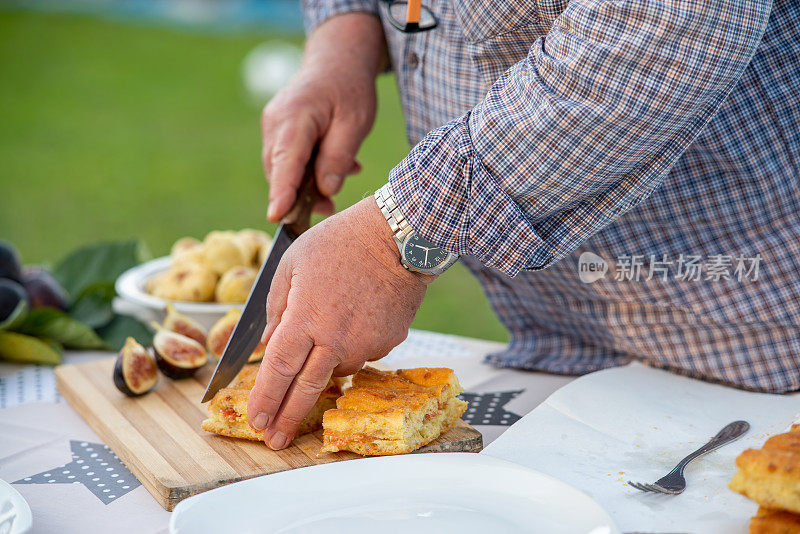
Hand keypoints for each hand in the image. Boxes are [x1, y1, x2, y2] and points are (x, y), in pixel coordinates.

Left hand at [246, 198, 431, 448]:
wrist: (398, 238)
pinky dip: (350, 345)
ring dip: (324, 365)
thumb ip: (276, 308)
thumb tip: (268, 344)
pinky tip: (354, 317)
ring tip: (328, 330)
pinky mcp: (387, 343)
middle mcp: (334, 340)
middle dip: (287, 419)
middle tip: (276, 441)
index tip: (256, 421)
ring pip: (336, 370)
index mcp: (305, 319)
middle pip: (306, 389)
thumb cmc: (339, 242)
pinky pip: (361, 354)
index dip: (265, 400)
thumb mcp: (292, 264)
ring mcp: (365, 345)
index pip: (278, 371)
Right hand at [262, 13, 385, 220]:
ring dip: (308, 183)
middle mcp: (275, 123)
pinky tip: (335, 169)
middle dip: (301, 196)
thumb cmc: (349, 88)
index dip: (281, 192)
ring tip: (341, 180)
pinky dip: (308, 170)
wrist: (337, 60)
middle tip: (329, 208)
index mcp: (296, 118)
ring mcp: (273, 127)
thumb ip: (338, 158)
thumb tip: (326, 190)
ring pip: (284, 169)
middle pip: (281, 171)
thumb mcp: (355, 123)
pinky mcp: (277, 131)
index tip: (277, 216)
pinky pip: (288, 160)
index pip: (285, 162)